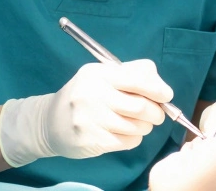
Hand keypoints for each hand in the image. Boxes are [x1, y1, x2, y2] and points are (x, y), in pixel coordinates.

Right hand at [0, 59, 173, 166]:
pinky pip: (127, 141)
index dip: (157, 89)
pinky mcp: (91, 140)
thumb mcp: (102, 75)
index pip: (136, 79)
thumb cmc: (85, 95)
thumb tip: (161, 87)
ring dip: (145, 127)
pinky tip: (125, 132)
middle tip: (157, 114)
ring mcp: (90, 119)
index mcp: (98, 74)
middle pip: (140, 106)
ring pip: (136, 127)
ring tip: (140, 123)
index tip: (166, 95)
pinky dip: (133, 138)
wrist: (50, 121)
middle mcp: (93, 95)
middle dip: (156, 112)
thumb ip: (132, 73)